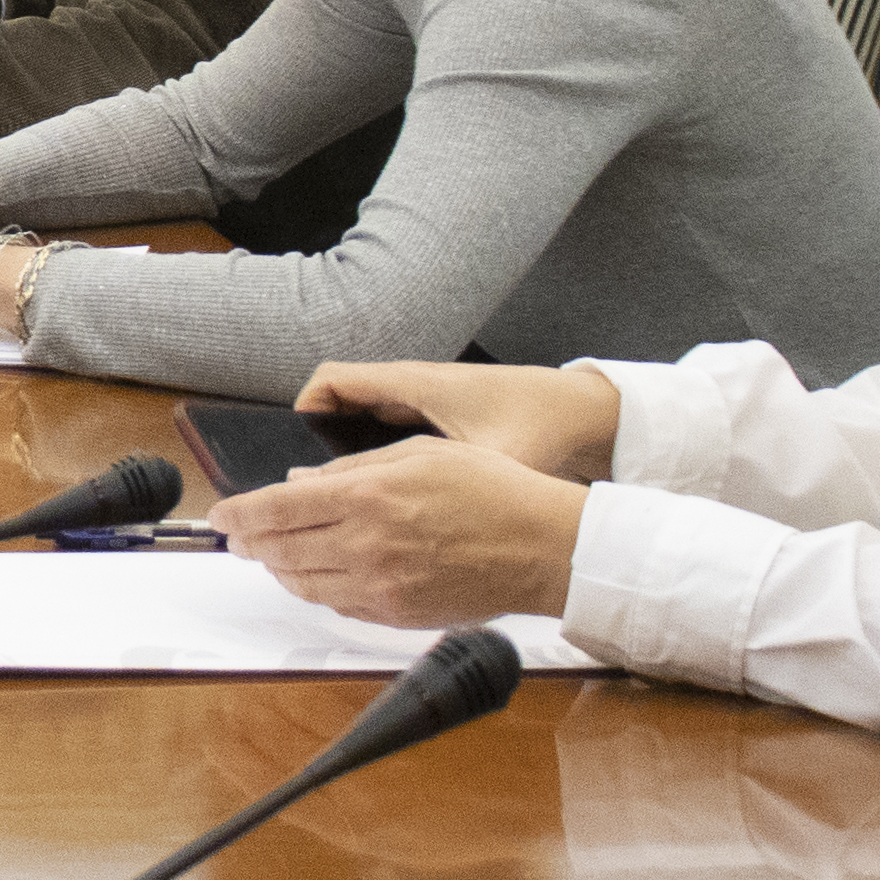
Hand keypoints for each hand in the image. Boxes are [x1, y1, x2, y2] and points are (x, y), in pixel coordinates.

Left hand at [213, 442, 588, 633]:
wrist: (544, 545)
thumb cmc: (493, 491)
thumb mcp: (418, 452)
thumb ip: (352, 469)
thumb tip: (300, 483)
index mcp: (367, 495)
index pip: (274, 509)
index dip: (236, 514)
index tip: (221, 515)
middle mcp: (366, 544)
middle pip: (278, 550)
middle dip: (248, 543)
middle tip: (237, 536)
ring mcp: (381, 585)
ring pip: (302, 583)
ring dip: (278, 569)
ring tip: (270, 555)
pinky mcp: (397, 614)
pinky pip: (339, 605)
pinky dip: (317, 589)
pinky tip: (316, 575)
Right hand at [300, 358, 622, 479]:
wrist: (581, 411)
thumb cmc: (537, 425)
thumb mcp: (482, 455)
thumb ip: (430, 477)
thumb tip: (363, 498)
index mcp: (413, 385)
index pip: (333, 381)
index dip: (306, 409)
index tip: (299, 447)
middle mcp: (412, 388)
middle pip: (340, 402)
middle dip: (319, 441)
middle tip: (306, 486)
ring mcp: (425, 403)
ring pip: (363, 418)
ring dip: (346, 452)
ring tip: (336, 497)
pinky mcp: (440, 419)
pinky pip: (387, 429)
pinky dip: (375, 456)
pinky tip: (380, 497)